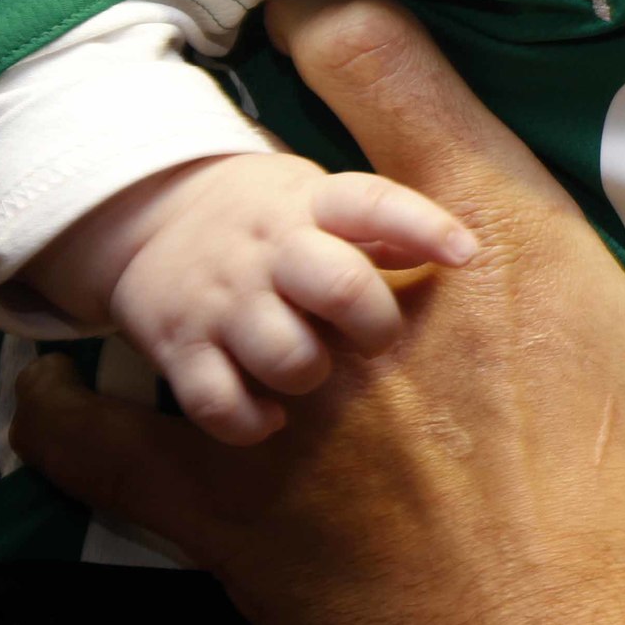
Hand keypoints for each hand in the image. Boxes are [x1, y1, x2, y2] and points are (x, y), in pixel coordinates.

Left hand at [7, 0, 624, 624]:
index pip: (380, 67)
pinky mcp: (231, 507)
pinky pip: (105, 438)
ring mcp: (292, 403)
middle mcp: (375, 305)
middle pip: (269, 161)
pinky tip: (78, 386)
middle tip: (271, 118)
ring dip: (196, 254)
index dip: (335, 7)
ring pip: (189, 276)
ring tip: (204, 243)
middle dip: (268, 133)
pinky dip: (83, 406)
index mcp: (502, 251)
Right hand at [20, 150, 474, 443]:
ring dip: (312, 374)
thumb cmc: (273, 220)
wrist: (158, 214)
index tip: (466, 253)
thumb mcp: (323, 201)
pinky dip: (252, 423)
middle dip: (376, 323)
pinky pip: (219, 404)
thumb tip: (458, 252)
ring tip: (313, 364)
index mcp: (312, 205)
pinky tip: (271, 415)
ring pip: (286, 355)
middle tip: (378, 338)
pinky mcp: (178, 349)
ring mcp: (221, 301)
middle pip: (339, 285)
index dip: (425, 227)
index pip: (373, 204)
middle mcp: (268, 251)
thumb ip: (384, 230)